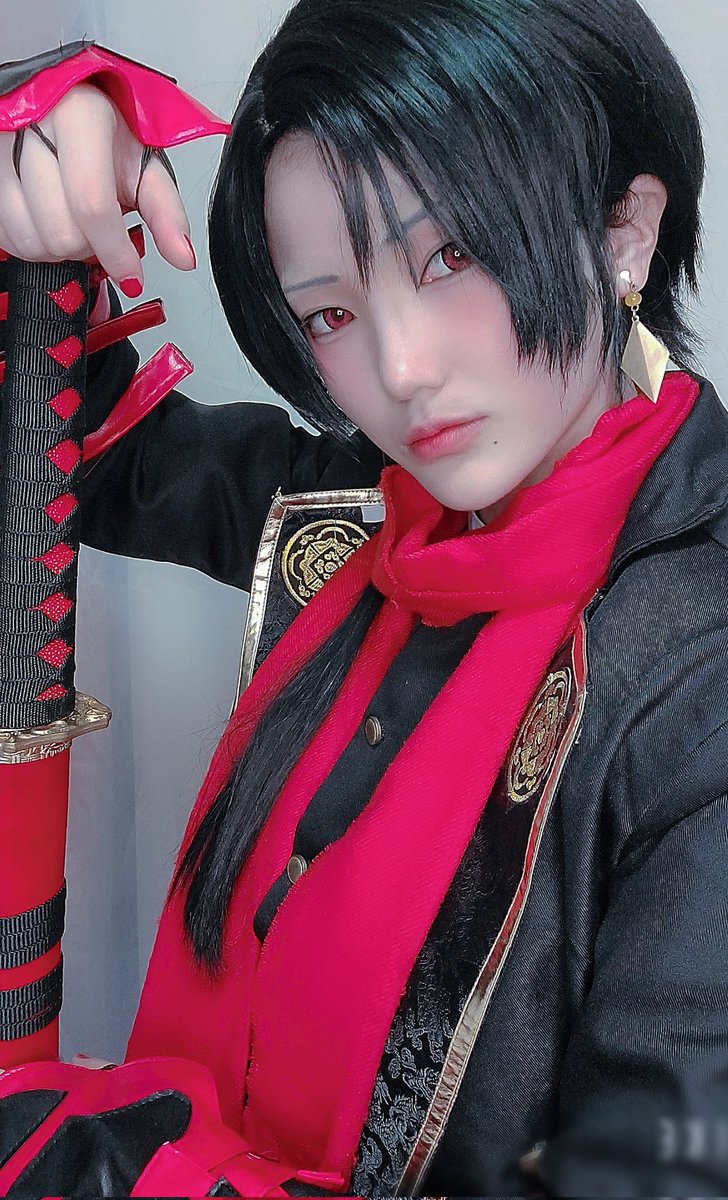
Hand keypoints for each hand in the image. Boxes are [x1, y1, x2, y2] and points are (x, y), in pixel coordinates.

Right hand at [0, 83, 194, 293]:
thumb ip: (166, 211)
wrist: (58, 102)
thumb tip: (183, 256)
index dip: (114, 251)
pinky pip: (5, 234)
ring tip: (72, 222)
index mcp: (79, 117)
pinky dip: (31, 242)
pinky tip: (46, 220)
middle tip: (98, 231)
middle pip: (61, 231)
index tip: (130, 274)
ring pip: (30, 238)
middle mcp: (31, 125)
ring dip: (58, 248)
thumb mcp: (141, 164)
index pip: (92, 204)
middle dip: (87, 248)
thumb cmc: (100, 132)